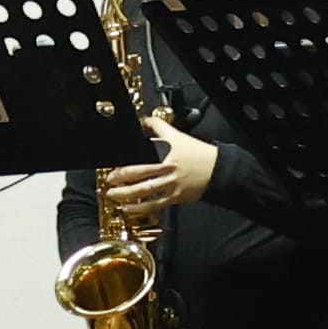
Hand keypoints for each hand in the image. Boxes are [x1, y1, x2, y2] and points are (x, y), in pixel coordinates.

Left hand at [98, 117, 216, 215]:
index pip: (141, 152)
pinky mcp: (175, 197)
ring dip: (126, 193)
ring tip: (112, 194)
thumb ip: (158, 127)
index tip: (112, 160)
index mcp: (165, 151)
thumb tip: (144, 120)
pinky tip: (128, 208)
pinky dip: (140, 208)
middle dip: (120, 176)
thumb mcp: (177, 135)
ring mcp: (171, 184)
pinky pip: (154, 204)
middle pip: (139, 172)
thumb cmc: (198, 153)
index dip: (125, 157)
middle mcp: (166, 167)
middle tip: (108, 179)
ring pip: (144, 190)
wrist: (219, 170)